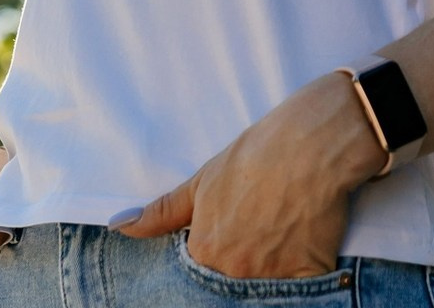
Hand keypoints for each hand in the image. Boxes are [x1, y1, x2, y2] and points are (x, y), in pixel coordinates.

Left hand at [112, 72, 386, 278]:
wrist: (314, 140)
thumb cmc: (259, 152)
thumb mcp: (206, 177)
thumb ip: (164, 211)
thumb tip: (119, 225)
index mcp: (205, 250)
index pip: (195, 279)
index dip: (210, 262)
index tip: (227, 244)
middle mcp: (234, 271)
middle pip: (229, 288)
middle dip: (237, 268)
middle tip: (254, 236)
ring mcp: (272, 277)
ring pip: (261, 292)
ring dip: (265, 273)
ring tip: (276, 238)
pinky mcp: (310, 274)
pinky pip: (300, 293)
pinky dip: (298, 279)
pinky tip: (300, 248)